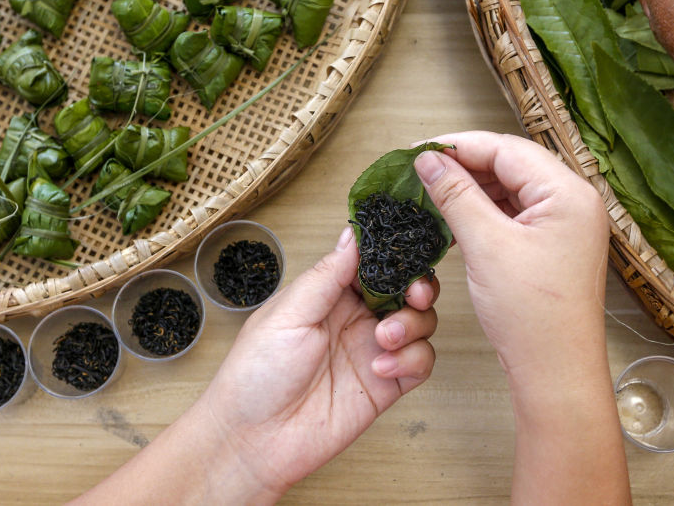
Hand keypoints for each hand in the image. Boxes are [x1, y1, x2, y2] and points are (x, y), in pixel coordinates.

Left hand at [201, 226, 437, 498]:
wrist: (252, 441)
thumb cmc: (254, 375)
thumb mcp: (287, 314)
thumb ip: (326, 276)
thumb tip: (352, 233)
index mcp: (330, 294)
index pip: (374, 262)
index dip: (395, 253)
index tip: (409, 249)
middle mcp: (355, 318)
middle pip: (406, 288)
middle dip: (418, 285)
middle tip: (414, 293)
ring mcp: (373, 350)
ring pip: (421, 321)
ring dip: (414, 323)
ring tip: (386, 337)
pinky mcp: (386, 384)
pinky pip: (421, 362)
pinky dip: (412, 358)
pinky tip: (382, 367)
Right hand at [412, 132, 607, 377]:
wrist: (555, 373)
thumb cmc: (531, 315)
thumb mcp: (486, 246)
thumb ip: (456, 195)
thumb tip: (427, 160)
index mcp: (569, 194)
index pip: (507, 149)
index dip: (459, 145)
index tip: (418, 150)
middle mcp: (574, 202)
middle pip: (510, 165)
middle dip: (463, 166)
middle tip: (419, 171)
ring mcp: (565, 225)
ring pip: (509, 189)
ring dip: (470, 190)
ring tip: (431, 194)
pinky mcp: (552, 246)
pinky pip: (513, 214)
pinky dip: (483, 213)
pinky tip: (453, 220)